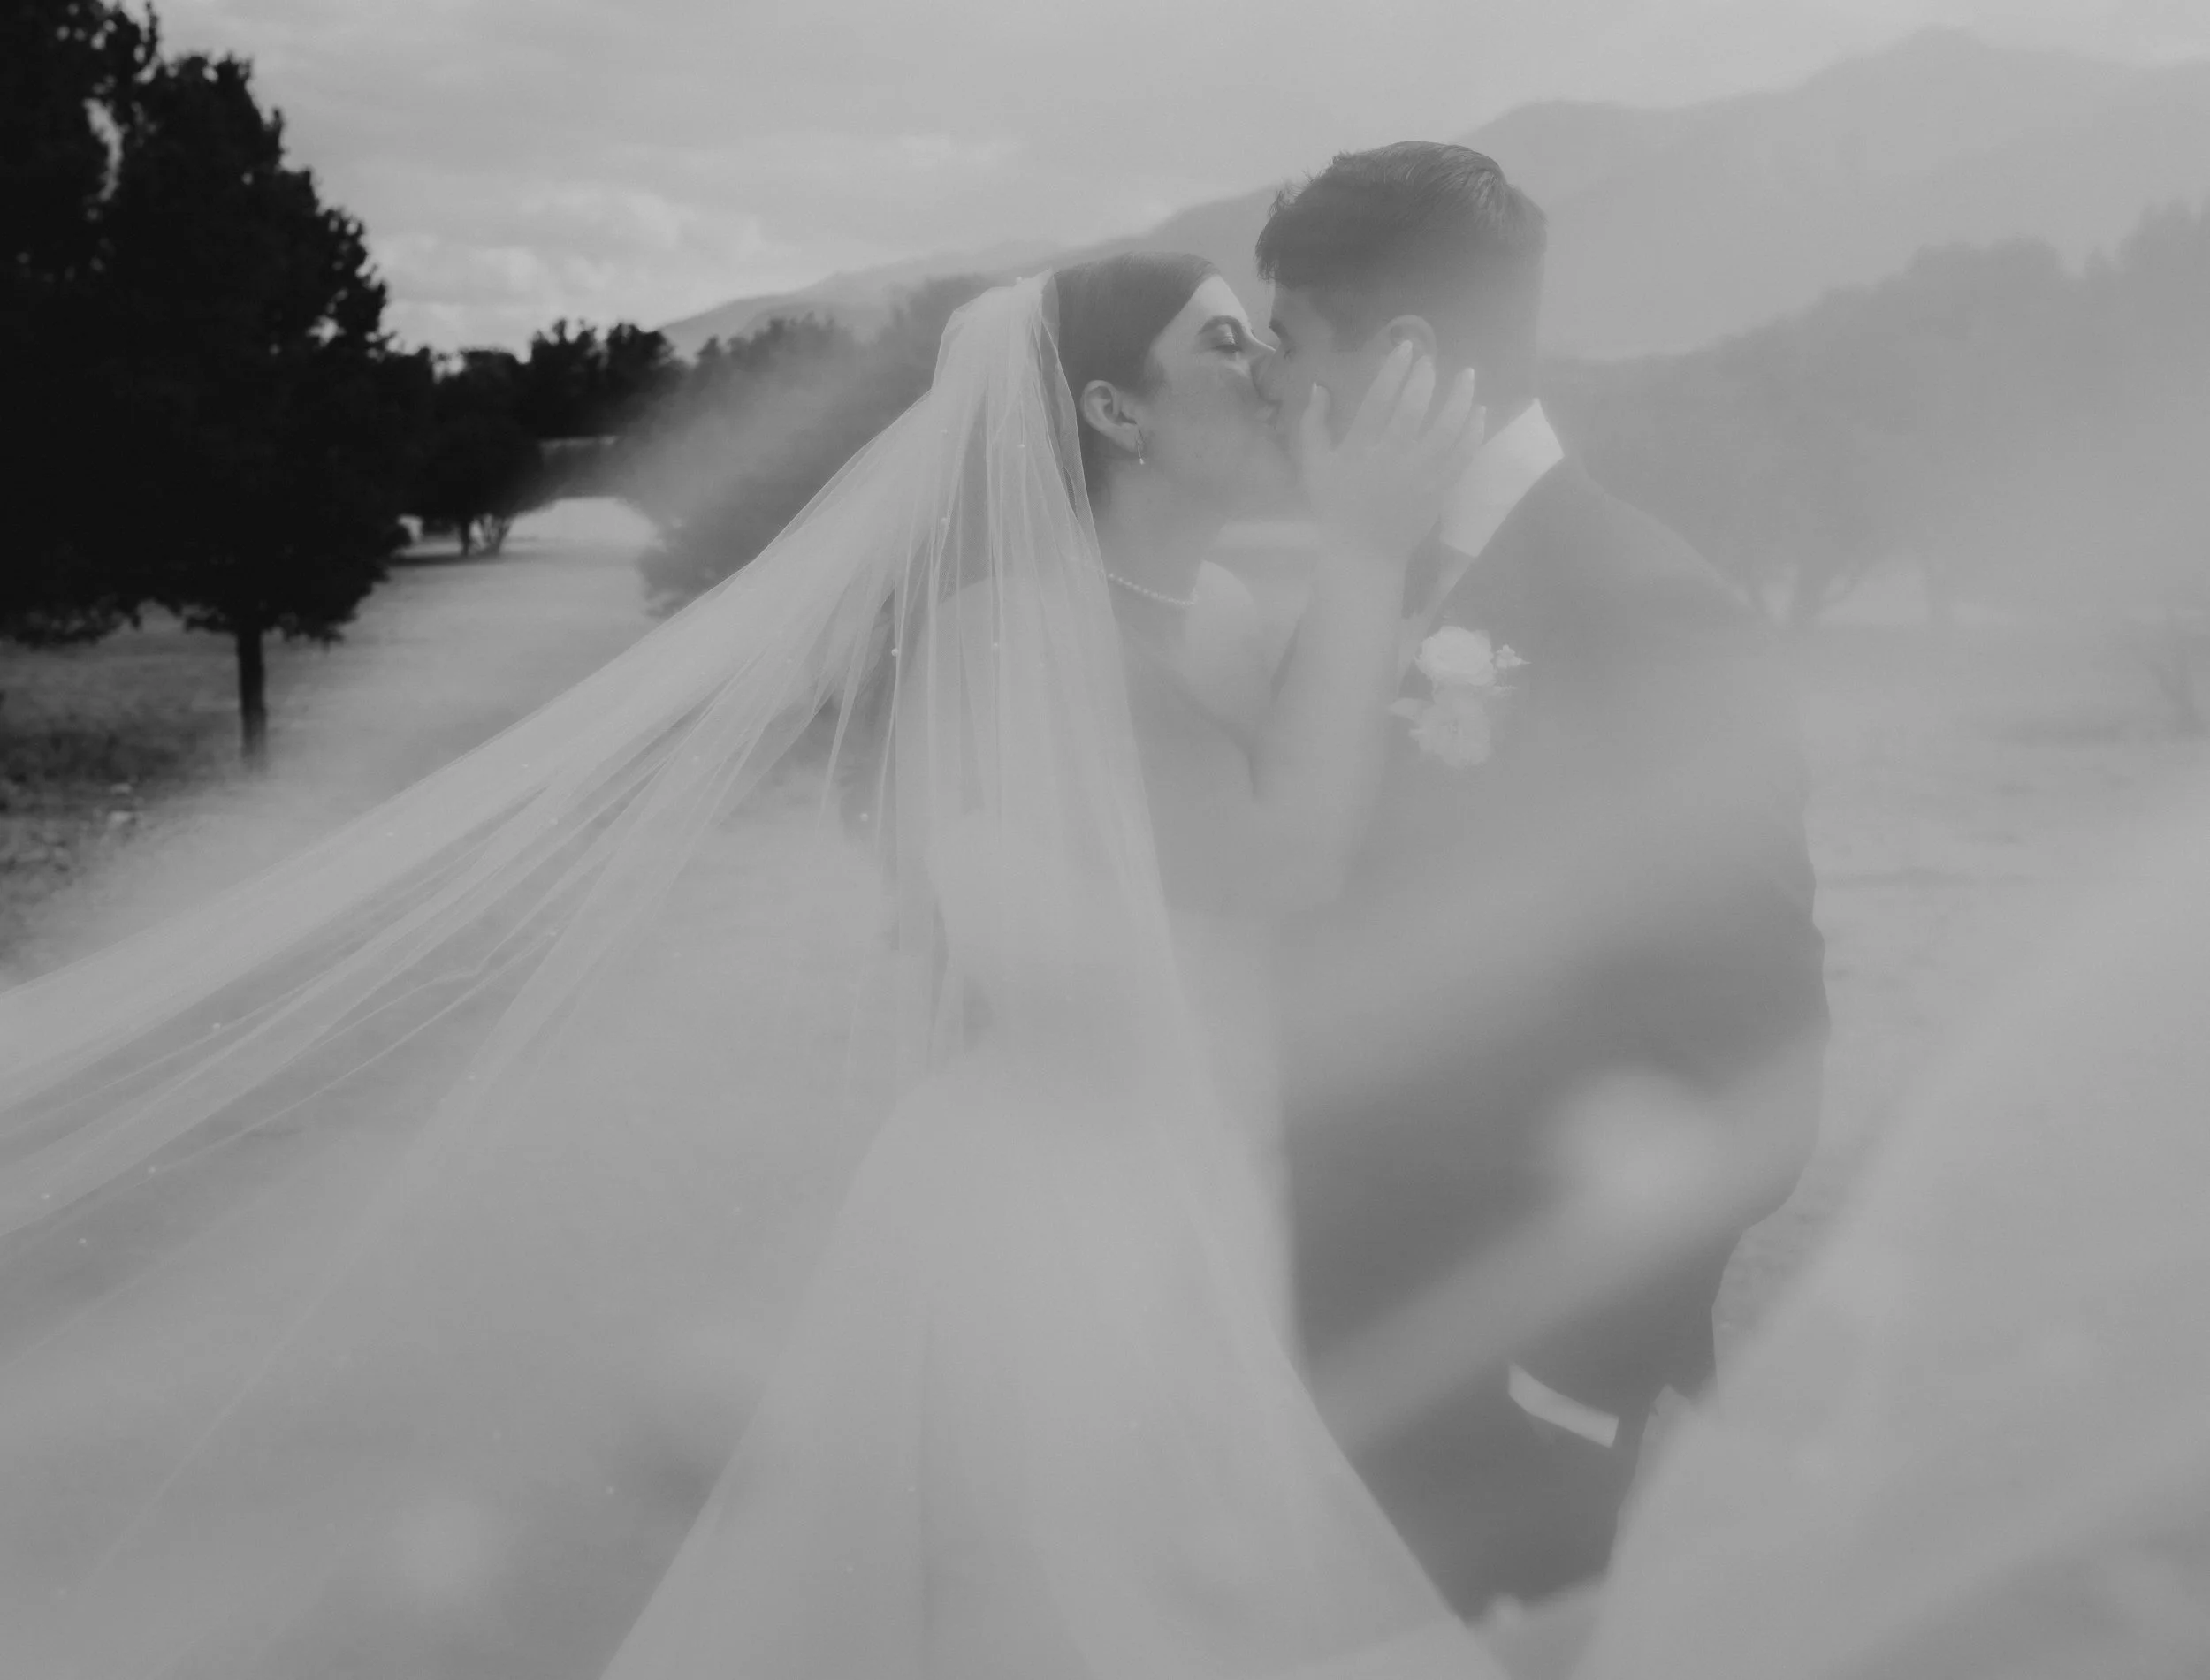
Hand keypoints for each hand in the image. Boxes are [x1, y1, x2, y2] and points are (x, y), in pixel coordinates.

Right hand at [1299, 341, 1485, 565]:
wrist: (1363, 554)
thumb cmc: (1335, 506)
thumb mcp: (1314, 465)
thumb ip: (1313, 424)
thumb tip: (1319, 386)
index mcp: (1359, 450)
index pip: (1378, 400)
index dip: (1394, 371)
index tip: (1406, 348)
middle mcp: (1391, 459)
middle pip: (1413, 411)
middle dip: (1425, 379)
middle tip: (1433, 359)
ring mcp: (1419, 476)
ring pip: (1445, 431)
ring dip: (1459, 399)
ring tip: (1468, 376)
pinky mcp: (1439, 491)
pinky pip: (1462, 457)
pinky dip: (1473, 433)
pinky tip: (1479, 413)